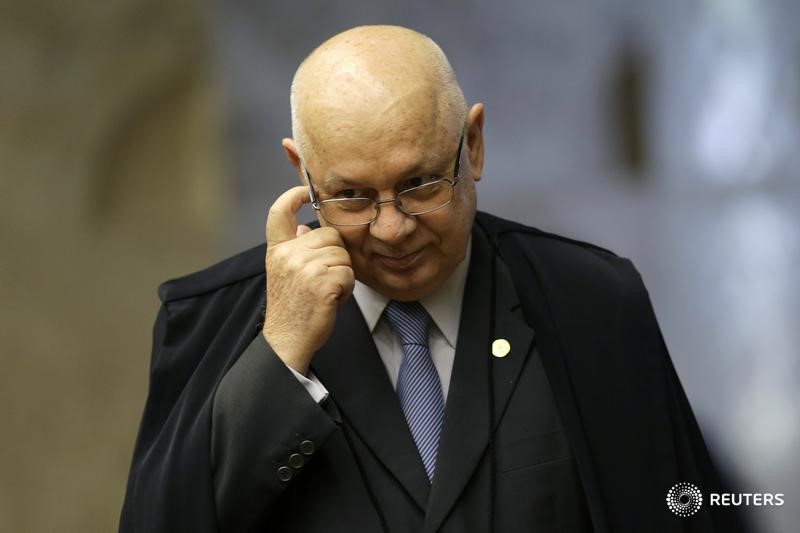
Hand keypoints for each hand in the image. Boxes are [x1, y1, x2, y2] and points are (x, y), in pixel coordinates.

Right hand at [262, 186, 354, 374]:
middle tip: (323, 280)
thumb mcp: (284, 273)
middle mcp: (288, 253)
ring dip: (342, 273)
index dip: (292, 195)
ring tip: (326, 292)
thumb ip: (295, 248)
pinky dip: (346, 288)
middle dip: (335, 255)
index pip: (279, 212)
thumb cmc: (290, 309)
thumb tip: (306, 228)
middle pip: (329, 234)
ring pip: (342, 254)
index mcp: (276, 250)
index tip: (304, 191)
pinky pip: (349, 272)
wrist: (286, 340)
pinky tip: (332, 300)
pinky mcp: (323, 280)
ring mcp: (305, 266)